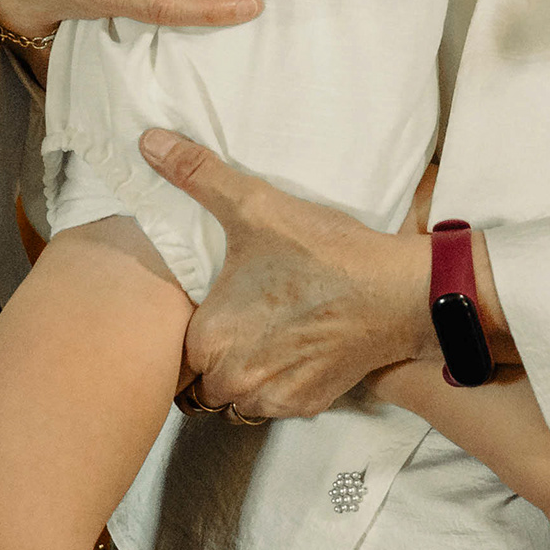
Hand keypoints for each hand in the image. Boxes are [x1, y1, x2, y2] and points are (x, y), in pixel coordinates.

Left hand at [145, 128, 430, 422]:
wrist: (398, 293)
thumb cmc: (325, 253)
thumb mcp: (255, 206)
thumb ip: (198, 175)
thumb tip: (150, 142)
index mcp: (209, 338)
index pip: (167, 358)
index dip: (177, 336)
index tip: (197, 315)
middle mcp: (233, 378)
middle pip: (196, 386)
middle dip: (205, 362)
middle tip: (227, 325)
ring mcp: (271, 397)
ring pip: (232, 402)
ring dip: (237, 380)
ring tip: (255, 341)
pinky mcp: (306, 405)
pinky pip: (271, 407)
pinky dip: (274, 386)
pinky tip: (290, 351)